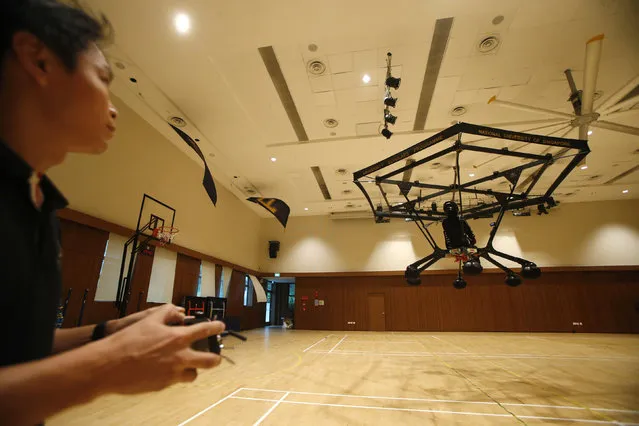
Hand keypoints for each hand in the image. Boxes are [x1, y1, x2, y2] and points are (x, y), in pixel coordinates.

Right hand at [98, 304, 224, 394]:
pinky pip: (176, 381)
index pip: (205, 331)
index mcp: (178, 338)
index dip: (216, 328)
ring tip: (188, 364)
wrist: (109, 365)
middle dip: (216, 358)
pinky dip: (175, 375)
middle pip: (210, 361)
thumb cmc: (128, 340)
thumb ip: (168, 312)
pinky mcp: (163, 385)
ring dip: (193, 369)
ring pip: (193, 374)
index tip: (221, 327)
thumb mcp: (149, 319)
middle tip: (216, 355)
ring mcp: (173, 373)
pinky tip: (166, 369)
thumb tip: (179, 312)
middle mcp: (180, 357)